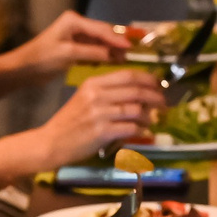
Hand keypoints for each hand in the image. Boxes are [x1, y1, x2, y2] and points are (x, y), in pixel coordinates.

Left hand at [10, 10, 139, 77]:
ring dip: (112, 49)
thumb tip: (117, 55)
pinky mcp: (75, 46)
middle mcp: (77, 24)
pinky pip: (95, 48)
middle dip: (118, 43)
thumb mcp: (69, 54)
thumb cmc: (43, 58)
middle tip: (134, 53)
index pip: (101, 29)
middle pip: (103, 32)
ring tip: (127, 59)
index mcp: (74, 20)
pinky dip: (104, 54)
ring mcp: (76, 35)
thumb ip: (94, 52)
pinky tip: (114, 61)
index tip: (132, 47)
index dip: (117, 38)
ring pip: (100, 41)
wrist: (23, 68)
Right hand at [27, 71, 163, 165]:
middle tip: (164, 103)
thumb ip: (108, 93)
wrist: (51, 142)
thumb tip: (138, 93)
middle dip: (155, 97)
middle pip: (136, 91)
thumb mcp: (85, 98)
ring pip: (136, 109)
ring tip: (153, 120)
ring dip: (150, 116)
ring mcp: (100, 114)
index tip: (159, 85)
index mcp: (93, 83)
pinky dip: (142, 130)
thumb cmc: (70, 121)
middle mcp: (97, 95)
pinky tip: (144, 132)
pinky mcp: (102, 132)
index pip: (128, 75)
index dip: (148, 79)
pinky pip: (131, 128)